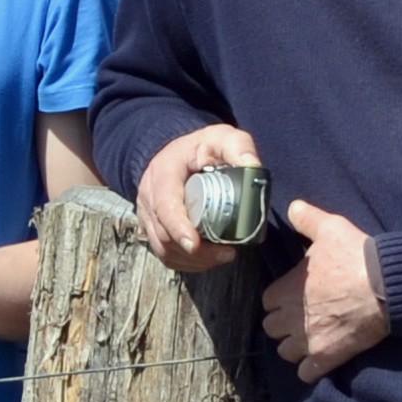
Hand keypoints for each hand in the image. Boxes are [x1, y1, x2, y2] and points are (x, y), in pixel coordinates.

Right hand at [135, 123, 260, 273]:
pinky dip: (185, 263)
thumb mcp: (221, 137)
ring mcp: (148, 216)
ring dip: (192, 260)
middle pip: (164, 234)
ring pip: (163, 248)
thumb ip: (238, 146)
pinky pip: (164, 254)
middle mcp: (148, 197)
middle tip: (228, 253)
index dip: (178, 227)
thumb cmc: (202, 148)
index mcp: (163, 174)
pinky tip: (207, 262)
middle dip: (195, 251)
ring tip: (222, 257)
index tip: (195, 244)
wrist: (177, 155)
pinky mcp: (153, 229)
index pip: (165, 205)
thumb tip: (253, 167)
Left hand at [261, 199, 388, 379]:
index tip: (294, 296)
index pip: (267, 301)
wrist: (387, 286)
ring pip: (284, 353)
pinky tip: (320, 360)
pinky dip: (310, 369)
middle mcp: (291, 318)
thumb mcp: (330, 228)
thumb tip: (293, 207)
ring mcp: (307, 340)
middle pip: (271, 328)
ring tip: (310, 338)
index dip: (280, 299)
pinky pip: (306, 373)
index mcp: (286, 289)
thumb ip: (306, 218)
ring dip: (294, 347)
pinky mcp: (326, 357)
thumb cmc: (356, 256)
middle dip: (283, 324)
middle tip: (302, 317)